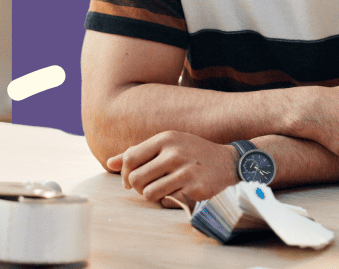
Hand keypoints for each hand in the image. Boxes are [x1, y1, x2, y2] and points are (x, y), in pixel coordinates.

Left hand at [107, 130, 237, 209]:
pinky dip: (168, 199)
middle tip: (148, 186)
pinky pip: (166, 200)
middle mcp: (175, 152)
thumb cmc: (192, 154)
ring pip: (148, 192)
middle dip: (138, 187)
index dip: (125, 173)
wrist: (229, 163)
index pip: (130, 157)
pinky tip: (178, 191)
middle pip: (135, 178)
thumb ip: (139, 153)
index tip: (131, 179)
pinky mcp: (194, 187)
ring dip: (152, 195)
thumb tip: (109, 163)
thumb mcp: (168, 146)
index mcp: (166, 138)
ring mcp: (185, 170)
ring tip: (162, 190)